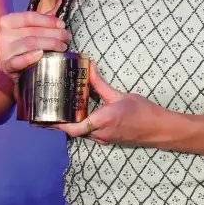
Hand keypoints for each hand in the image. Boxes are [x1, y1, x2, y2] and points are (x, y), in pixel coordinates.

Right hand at [0, 10, 70, 82]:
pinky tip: (41, 55)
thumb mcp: (30, 29)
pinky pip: (17, 61)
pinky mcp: (5, 66)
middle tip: (67, 37)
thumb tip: (61, 2)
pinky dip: (30, 57)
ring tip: (62, 47)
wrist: (9, 66)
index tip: (62, 25)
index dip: (47, 20)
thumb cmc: (22, 44)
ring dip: (49, 44)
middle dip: (53, 33)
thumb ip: (44, 18)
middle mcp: (3, 35)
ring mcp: (3, 51)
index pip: (29, 17)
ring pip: (29, 43)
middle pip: (32, 31)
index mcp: (8, 21)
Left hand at [51, 62, 165, 147]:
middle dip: (58, 123)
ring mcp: (105, 139)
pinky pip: (88, 133)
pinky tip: (72, 114)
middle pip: (73, 131)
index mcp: (103, 122)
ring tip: (53, 111)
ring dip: (67, 124)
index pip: (75, 128)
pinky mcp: (108, 139)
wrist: (161, 129)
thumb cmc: (143, 112)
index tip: (44, 117)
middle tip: (42, 111)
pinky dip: (78, 125)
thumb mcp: (119, 95)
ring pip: (80, 133)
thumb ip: (100, 83)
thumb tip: (88, 66)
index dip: (58, 124)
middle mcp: (101, 134)